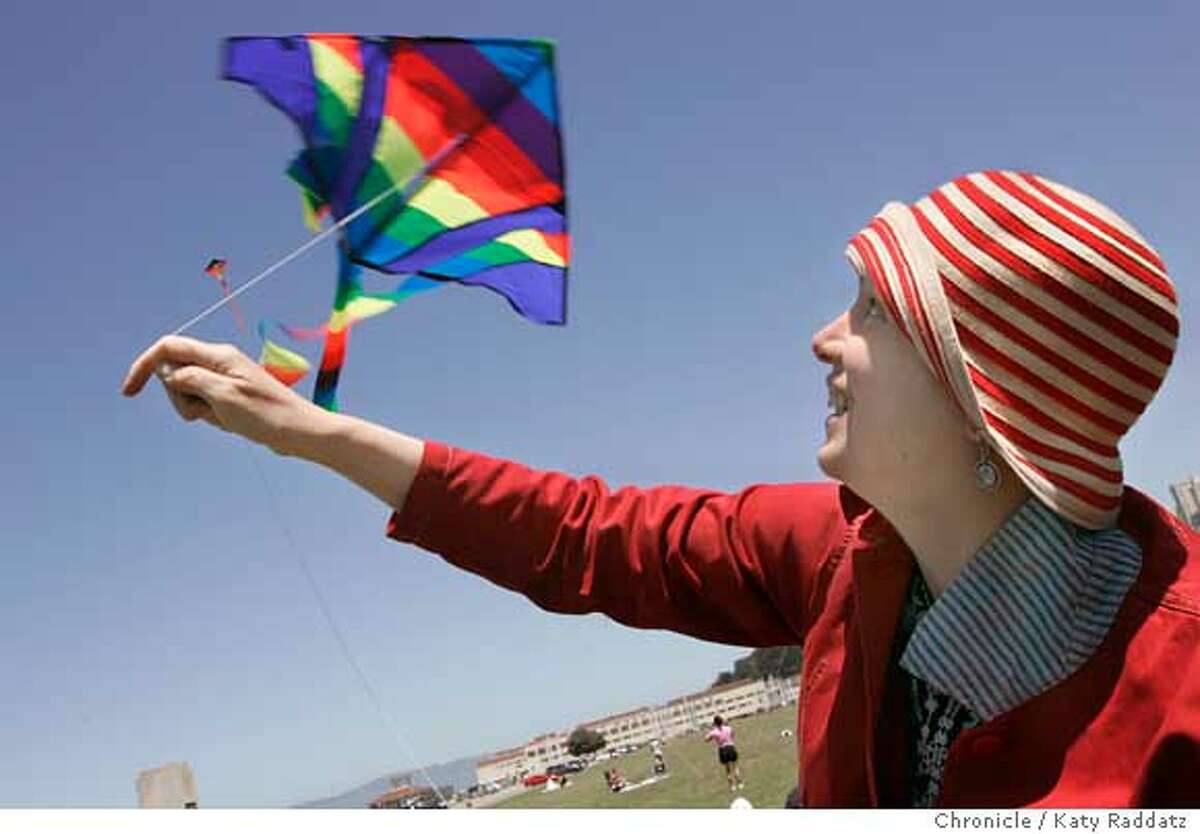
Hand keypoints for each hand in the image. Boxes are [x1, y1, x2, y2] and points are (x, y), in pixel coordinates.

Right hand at [122, 336, 331, 455]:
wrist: (300, 432)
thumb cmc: (267, 415)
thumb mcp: (222, 397)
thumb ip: (190, 379)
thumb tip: (168, 371)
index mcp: (219, 355)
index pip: (168, 347)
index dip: (144, 366)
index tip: (129, 393)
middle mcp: (221, 362)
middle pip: (174, 371)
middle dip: (177, 396)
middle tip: (205, 412)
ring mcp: (226, 379)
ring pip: (187, 390)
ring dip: (194, 409)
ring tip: (224, 419)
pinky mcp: (231, 395)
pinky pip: (204, 404)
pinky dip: (208, 416)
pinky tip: (230, 424)